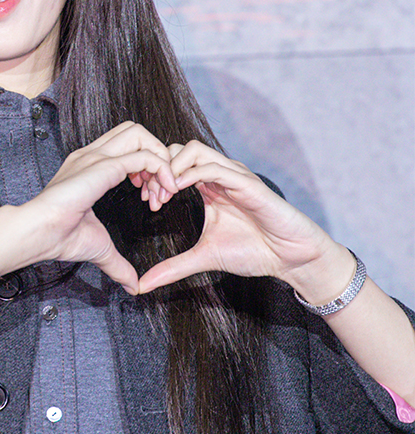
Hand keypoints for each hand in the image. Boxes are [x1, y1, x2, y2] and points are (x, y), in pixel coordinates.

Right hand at [27, 122, 179, 293]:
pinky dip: (161, 170)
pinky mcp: (103, 166)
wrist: (38, 234)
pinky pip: (144, 155)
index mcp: (89, 167)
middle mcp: (93, 155)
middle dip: (156, 155)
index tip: (149, 196)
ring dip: (161, 159)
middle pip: (135, 131)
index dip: (145, 166)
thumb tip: (132, 285)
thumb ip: (118, 263)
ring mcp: (96, 157)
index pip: (126, 146)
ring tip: (164, 190)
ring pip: (140, 134)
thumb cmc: (58, 238)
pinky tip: (163, 193)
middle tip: (160, 189)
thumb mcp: (99, 247)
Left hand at [136, 140, 352, 299]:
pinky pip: (216, 167)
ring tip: (163, 195)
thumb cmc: (254, 252)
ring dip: (172, 168)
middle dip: (159, 169)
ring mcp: (234, 176)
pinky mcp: (248, 184)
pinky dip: (193, 173)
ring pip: (194, 150)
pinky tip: (178, 189)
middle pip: (178, 149)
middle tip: (151, 197)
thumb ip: (173, 267)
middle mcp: (219, 175)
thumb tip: (142, 284)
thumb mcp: (204, 257)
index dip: (155, 177)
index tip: (146, 201)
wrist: (291, 259)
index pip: (172, 163)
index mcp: (208, 186)